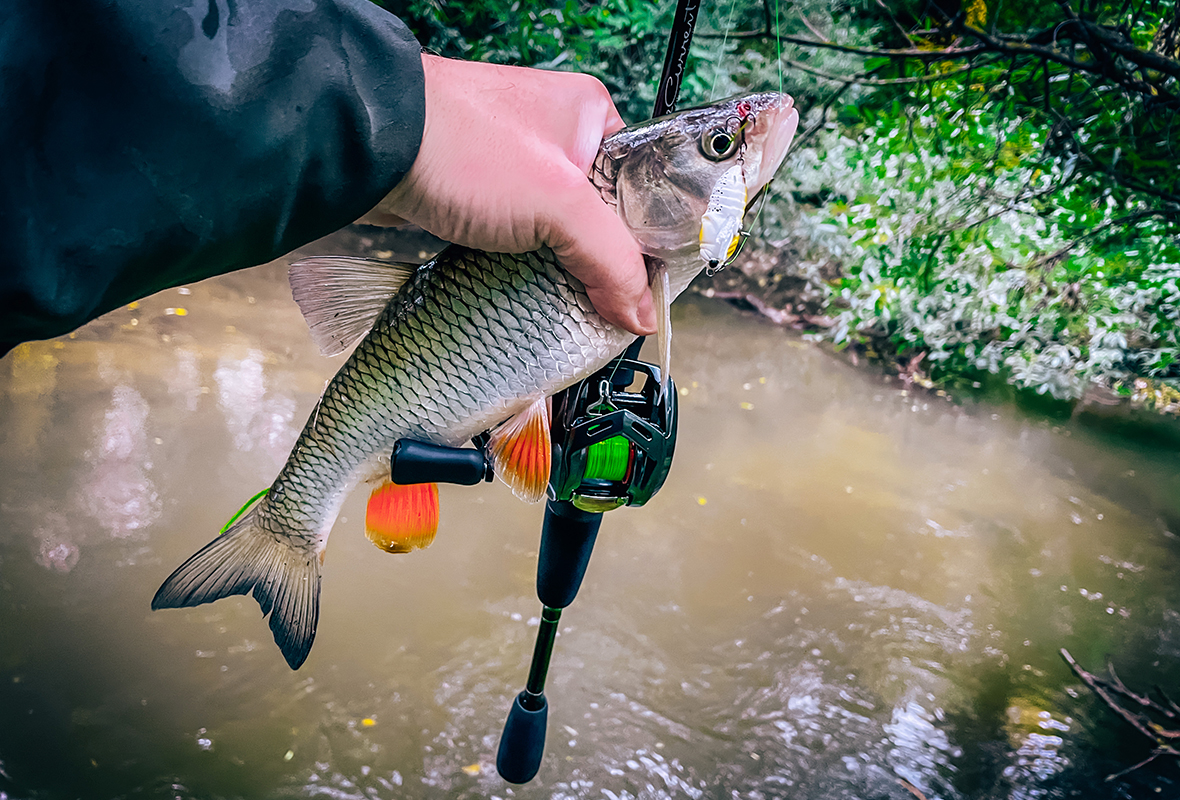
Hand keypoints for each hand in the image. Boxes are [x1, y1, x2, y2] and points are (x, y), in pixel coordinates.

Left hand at [366, 55, 655, 335]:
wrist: (370, 148)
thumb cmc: (468, 149)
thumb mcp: (560, 204)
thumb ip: (610, 259)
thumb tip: (641, 314)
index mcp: (591, 115)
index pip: (639, 188)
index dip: (643, 242)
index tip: (641, 291)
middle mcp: (555, 132)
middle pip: (597, 215)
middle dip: (595, 261)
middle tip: (600, 305)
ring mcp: (513, 161)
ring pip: (554, 229)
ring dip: (555, 267)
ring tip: (561, 305)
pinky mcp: (477, 188)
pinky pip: (515, 235)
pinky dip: (519, 263)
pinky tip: (521, 289)